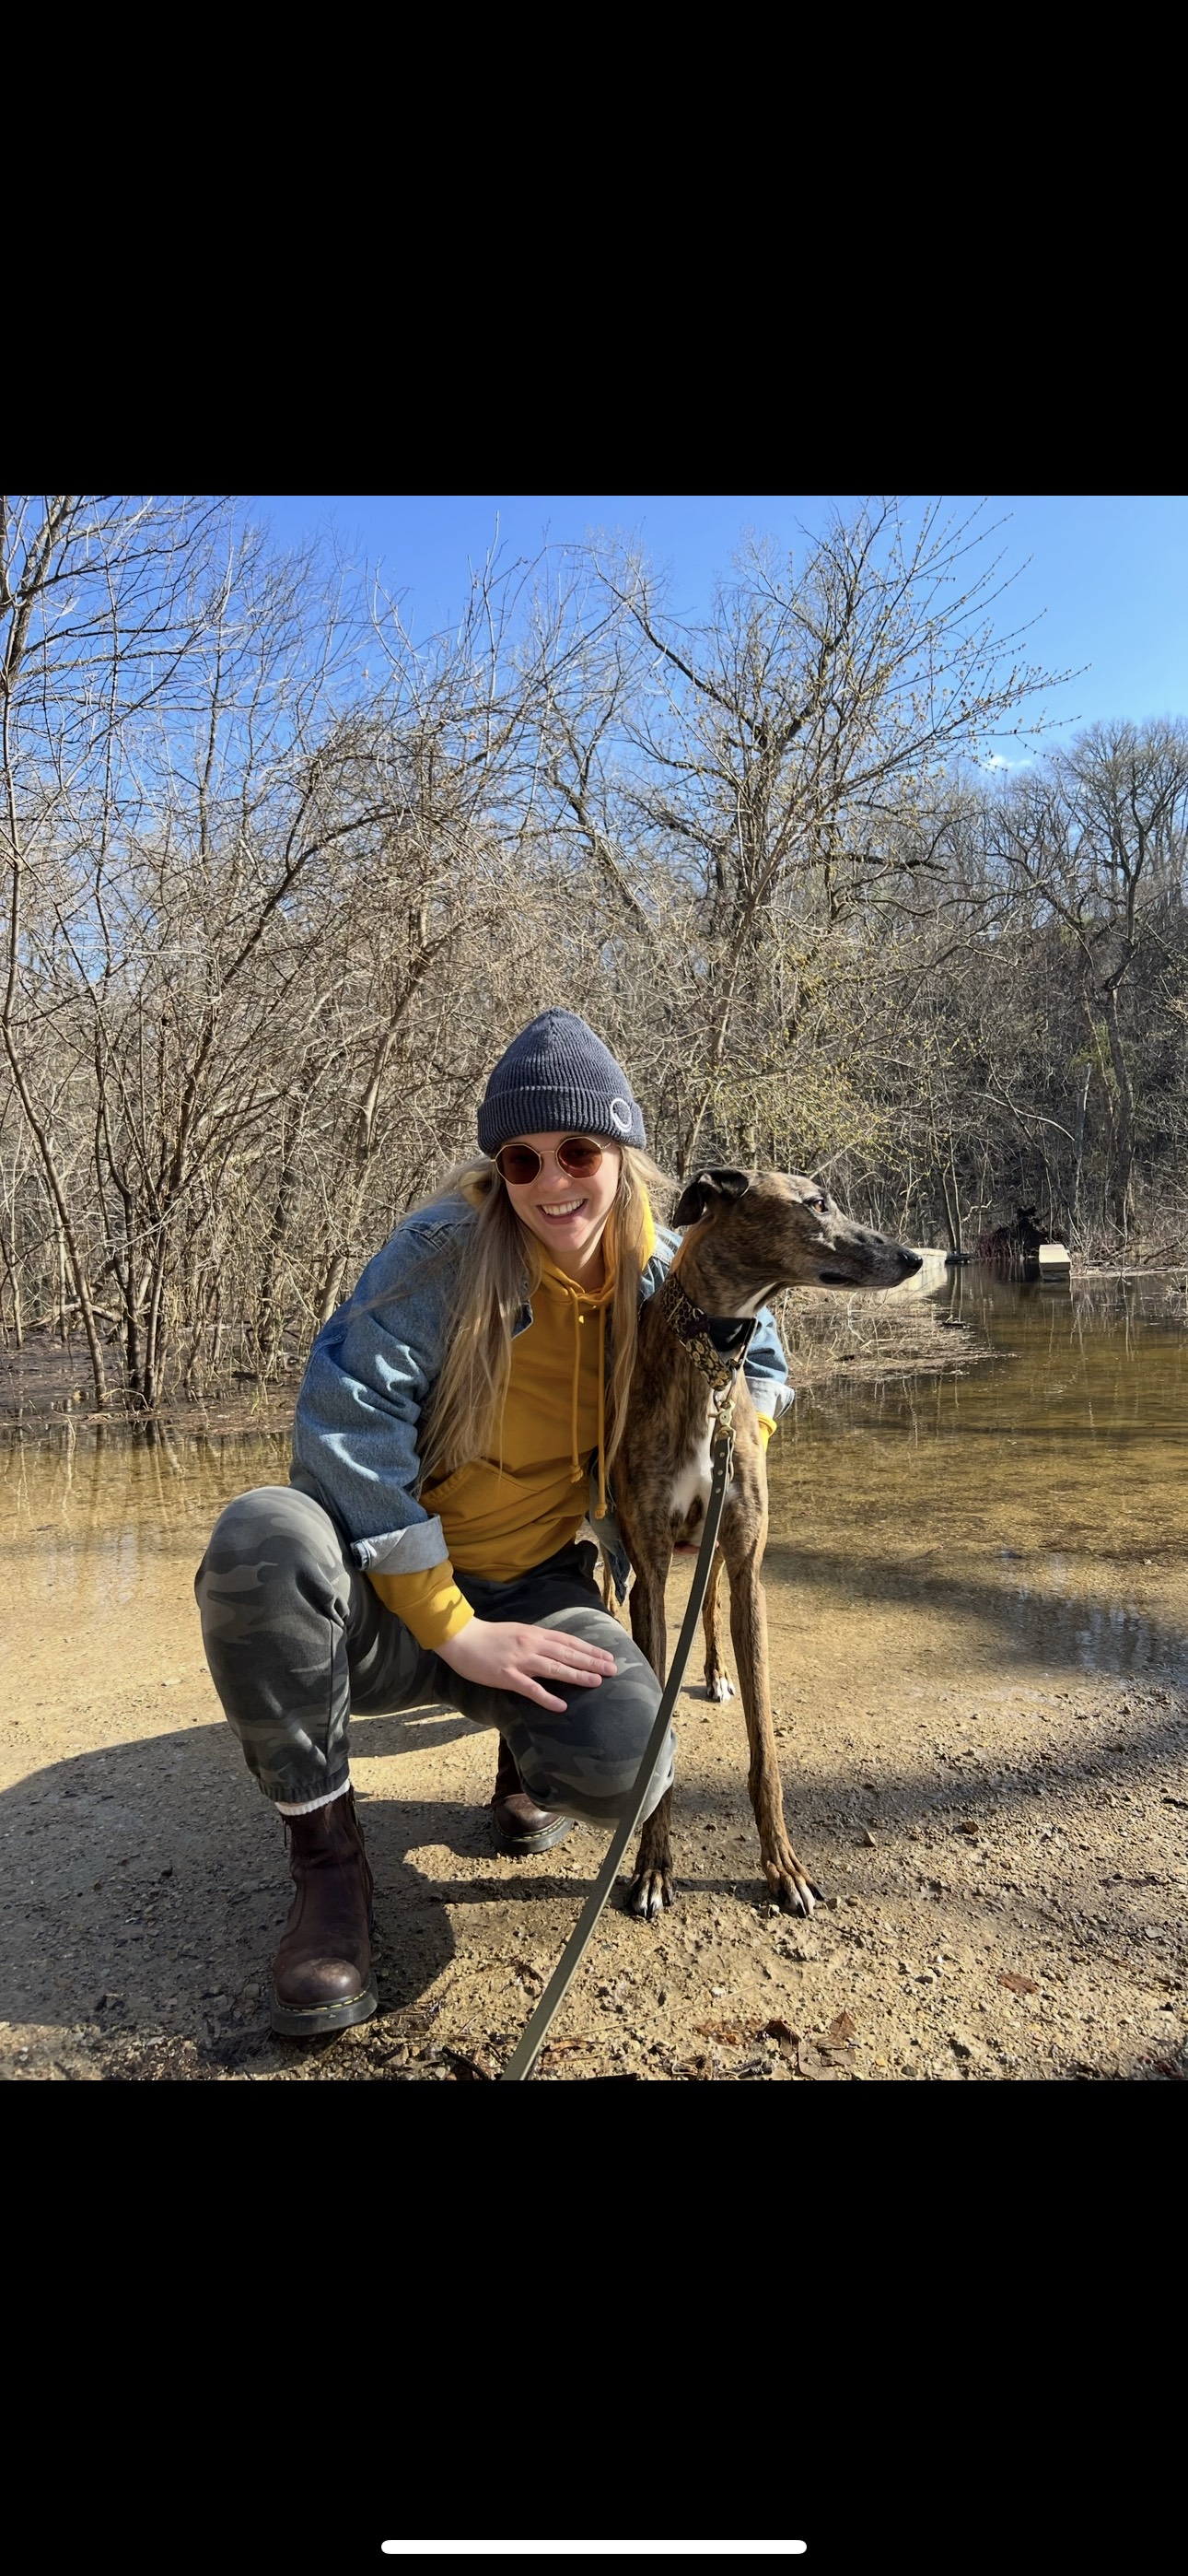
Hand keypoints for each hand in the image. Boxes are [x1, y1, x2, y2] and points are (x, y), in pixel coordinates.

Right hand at [436, 1616, 617, 1712]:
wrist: (461, 1637)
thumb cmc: (488, 1636)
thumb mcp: (518, 1631)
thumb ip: (537, 1640)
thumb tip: (557, 1648)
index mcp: (535, 1634)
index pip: (569, 1641)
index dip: (589, 1649)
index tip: (607, 1656)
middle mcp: (531, 1645)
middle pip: (567, 1654)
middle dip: (592, 1662)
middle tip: (612, 1669)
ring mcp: (520, 1661)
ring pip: (554, 1669)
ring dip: (577, 1676)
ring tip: (596, 1682)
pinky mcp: (507, 1676)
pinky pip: (530, 1689)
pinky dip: (547, 1698)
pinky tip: (561, 1706)